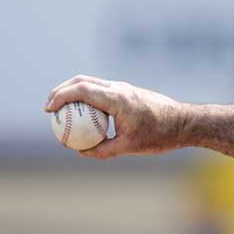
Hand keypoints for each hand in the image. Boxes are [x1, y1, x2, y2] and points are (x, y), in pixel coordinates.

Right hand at [44, 75, 187, 158]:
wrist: (185, 122)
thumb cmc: (161, 135)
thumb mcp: (130, 147)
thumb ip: (103, 150)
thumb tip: (80, 151)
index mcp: (118, 98)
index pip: (81, 90)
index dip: (60, 96)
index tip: (48, 110)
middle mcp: (120, 88)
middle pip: (82, 81)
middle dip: (61, 91)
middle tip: (48, 107)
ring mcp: (124, 88)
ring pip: (92, 83)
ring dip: (73, 92)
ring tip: (60, 109)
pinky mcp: (128, 92)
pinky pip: (102, 90)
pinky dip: (87, 97)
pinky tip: (83, 114)